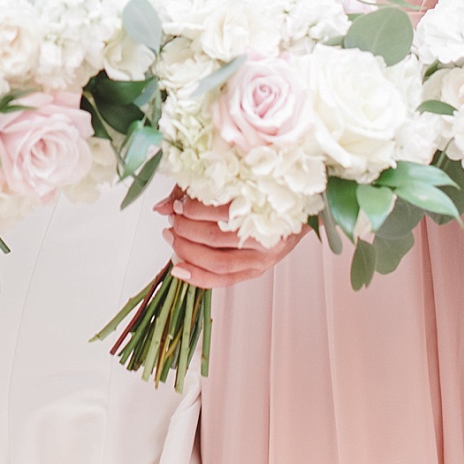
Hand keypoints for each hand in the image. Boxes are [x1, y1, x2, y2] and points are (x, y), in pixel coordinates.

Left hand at [155, 192, 305, 288]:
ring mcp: (262, 259)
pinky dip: (197, 277)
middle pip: (216, 238)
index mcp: (265, 208)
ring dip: (187, 250)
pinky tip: (178, 268)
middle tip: (172, 218)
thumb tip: (161, 206)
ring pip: (218, 261)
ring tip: (171, 235)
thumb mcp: (240, 183)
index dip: (195, 209)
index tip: (180, 202)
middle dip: (185, 228)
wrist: (302, 211)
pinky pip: (224, 280)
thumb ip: (200, 190)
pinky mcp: (257, 272)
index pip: (222, 212)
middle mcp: (267, 238)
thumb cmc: (268, 193)